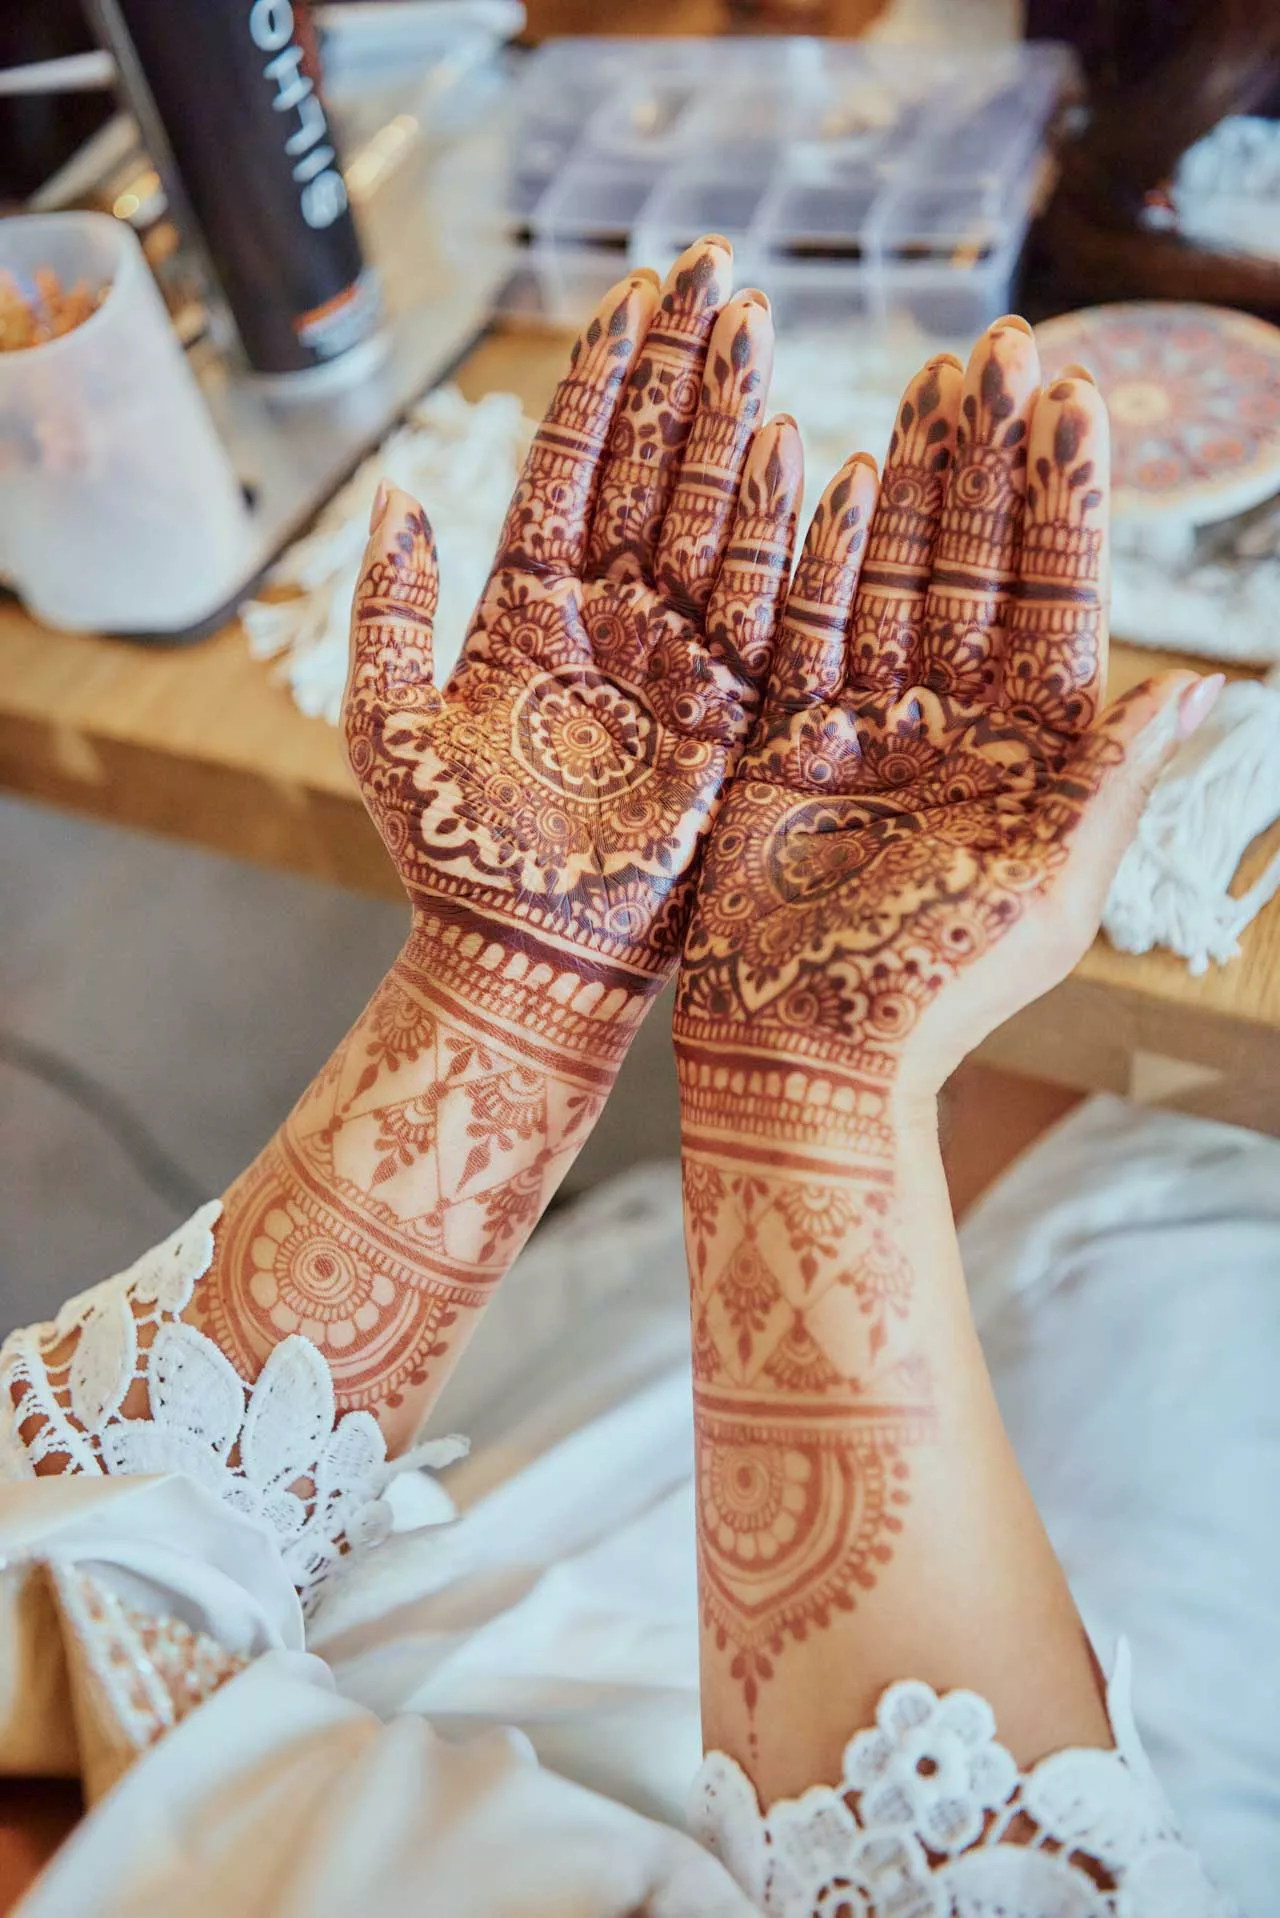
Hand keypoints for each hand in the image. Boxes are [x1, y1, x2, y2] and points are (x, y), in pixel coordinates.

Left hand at [344, 237, 800, 1056]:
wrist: (523, 957)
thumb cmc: (450, 853)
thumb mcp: (386, 724)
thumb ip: (389, 608)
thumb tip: (392, 492)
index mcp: (528, 607)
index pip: (572, 466)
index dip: (605, 380)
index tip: (636, 293)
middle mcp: (611, 621)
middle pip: (652, 471)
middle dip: (683, 374)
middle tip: (718, 274)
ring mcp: (676, 662)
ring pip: (711, 522)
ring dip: (732, 426)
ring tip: (755, 331)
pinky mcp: (730, 715)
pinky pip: (764, 611)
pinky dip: (784, 538)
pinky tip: (804, 453)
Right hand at [672, 319, 1218, 1777]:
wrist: (803, 1058)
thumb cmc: (935, 997)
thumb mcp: (1051, 895)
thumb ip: (1118, 783)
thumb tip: (1204, 682)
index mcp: (1036, 755)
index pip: (1058, 597)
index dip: (1066, 499)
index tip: (1073, 397)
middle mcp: (959, 725)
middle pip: (978, 563)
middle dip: (990, 457)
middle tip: (995, 346)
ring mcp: (874, 726)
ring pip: (899, 574)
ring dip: (920, 480)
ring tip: (934, 381)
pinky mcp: (793, 741)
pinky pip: (812, 626)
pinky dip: (828, 554)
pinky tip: (849, 472)